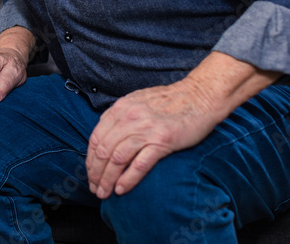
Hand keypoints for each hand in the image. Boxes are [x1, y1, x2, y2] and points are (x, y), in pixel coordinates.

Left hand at [84, 82, 219, 198]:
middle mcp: (129, 118)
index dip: (90, 160)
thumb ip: (121, 116)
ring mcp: (145, 129)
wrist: (199, 96)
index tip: (90, 174)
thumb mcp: (137, 102)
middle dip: (96, 173)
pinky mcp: (163, 141)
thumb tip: (106, 137)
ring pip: (117, 159)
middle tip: (94, 189)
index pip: (96, 138)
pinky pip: (139, 164)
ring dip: (107, 179)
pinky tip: (121, 189)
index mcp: (120, 108)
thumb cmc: (169, 101)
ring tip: (104, 193)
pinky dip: (128, 179)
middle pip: (104, 151)